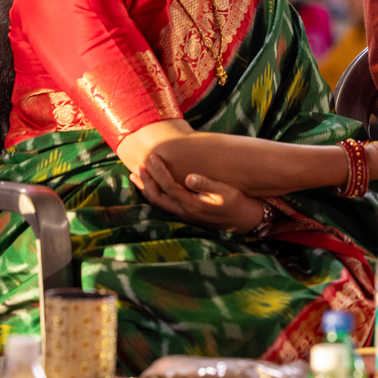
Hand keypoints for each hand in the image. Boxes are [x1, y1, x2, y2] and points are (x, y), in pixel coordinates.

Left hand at [132, 154, 263, 233]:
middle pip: (157, 197)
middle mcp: (184, 211)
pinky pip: (163, 204)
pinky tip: (151, 187)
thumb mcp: (225, 191)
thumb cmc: (235, 202)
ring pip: (158, 203)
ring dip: (146, 189)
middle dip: (146, 181)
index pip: (169, 186)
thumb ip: (207, 184)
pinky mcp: (186, 214)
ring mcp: (184, 214)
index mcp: (192, 204)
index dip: (159, 171)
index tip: (153, 157)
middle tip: (138, 166)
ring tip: (136, 176)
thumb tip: (189, 177)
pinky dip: (153, 194)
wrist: (242, 219)